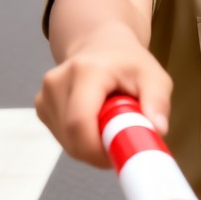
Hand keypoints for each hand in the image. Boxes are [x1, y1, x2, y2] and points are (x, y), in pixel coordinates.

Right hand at [35, 33, 172, 167]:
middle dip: (99, 152)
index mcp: (85, 71)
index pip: (80, 123)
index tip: (120, 155)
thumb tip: (158, 130)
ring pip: (67, 143)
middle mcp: (58, 81)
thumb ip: (158, 102)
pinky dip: (80, 140)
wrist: (100, 44)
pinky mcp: (42, 107)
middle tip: (121, 141)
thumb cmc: (128, 62)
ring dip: (91, 146)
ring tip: (109, 122)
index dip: (98, 151)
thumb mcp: (153, 76)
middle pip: (72, 138)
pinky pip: (62, 138)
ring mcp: (45, 95)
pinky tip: (94, 120)